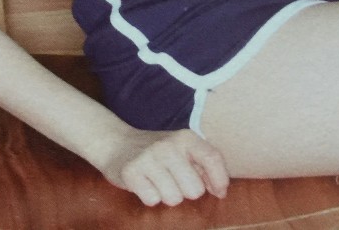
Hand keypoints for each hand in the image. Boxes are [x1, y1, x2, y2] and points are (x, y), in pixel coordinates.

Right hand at [99, 126, 229, 206]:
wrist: (117, 143)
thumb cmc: (157, 152)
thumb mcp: (182, 150)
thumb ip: (203, 165)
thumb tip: (221, 191)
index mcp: (185, 137)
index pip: (212, 158)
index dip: (220, 179)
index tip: (218, 192)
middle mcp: (168, 145)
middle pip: (195, 190)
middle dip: (186, 191)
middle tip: (173, 179)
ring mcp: (149, 157)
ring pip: (174, 199)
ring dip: (167, 195)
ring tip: (157, 180)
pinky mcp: (131, 171)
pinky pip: (152, 200)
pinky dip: (150, 196)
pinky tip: (144, 182)